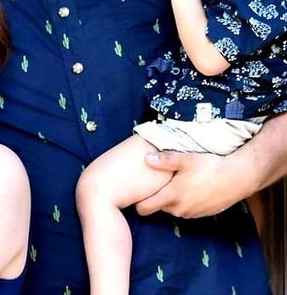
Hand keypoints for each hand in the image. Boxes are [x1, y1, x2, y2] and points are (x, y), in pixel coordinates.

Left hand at [135, 150, 249, 217]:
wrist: (238, 177)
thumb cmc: (210, 166)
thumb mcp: (185, 159)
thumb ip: (164, 160)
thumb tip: (146, 158)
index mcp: (172, 196)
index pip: (146, 208)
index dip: (137, 203)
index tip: (133, 195)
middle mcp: (180, 209)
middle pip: (159, 207)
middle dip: (155, 198)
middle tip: (152, 184)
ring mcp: (192, 213)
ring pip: (173, 209)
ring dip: (171, 200)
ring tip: (171, 183)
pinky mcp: (203, 213)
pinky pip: (186, 210)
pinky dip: (183, 202)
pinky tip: (187, 188)